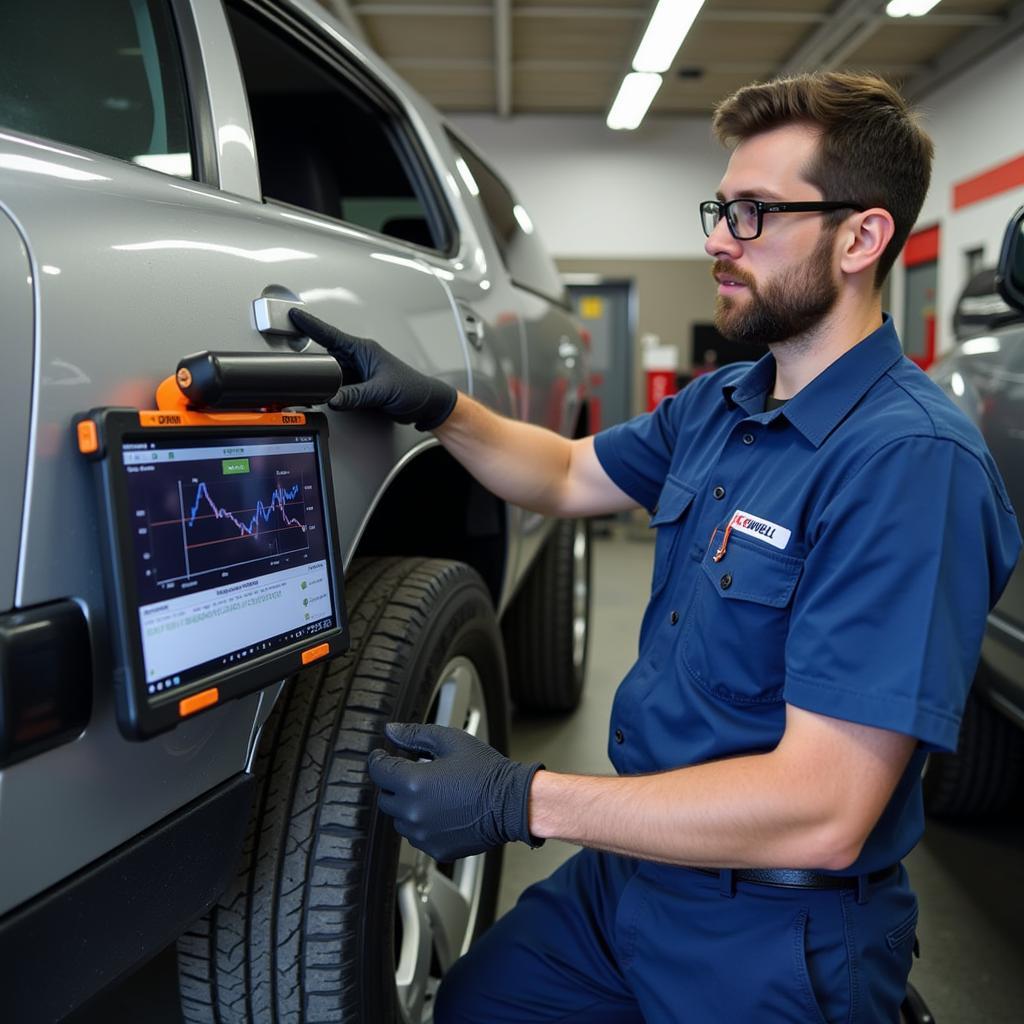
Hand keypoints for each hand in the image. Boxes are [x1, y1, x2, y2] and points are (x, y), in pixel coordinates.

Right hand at [289, 308, 456, 429]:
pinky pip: (339, 385)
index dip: (311, 324)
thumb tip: (333, 399)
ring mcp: (359, 372)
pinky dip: (332, 390)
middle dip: (312, 360)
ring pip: (332, 373)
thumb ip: (356, 396)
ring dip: (324, 378)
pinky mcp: (360, 385)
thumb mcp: (381, 391)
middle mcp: (359, 358)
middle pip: (327, 355)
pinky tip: (329, 395)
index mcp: (364, 349)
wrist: (425, 403)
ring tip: (314, 386)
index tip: (294, 314)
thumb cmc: (412, 389)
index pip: (331, 334)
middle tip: (296, 364)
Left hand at [367, 722, 543, 861]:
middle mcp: (413, 812)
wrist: (511, 803)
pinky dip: (421, 824)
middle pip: (384, 797)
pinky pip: (416, 836)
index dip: (378, 759)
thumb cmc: (486, 771)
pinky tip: (440, 811)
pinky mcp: (435, 848)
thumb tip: (392, 731)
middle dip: (393, 783)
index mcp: (414, 782)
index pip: (378, 771)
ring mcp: (423, 834)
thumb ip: (415, 735)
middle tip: (411, 773)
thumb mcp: (450, 741)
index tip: (383, 756)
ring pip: (398, 819)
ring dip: (406, 806)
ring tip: (430, 794)